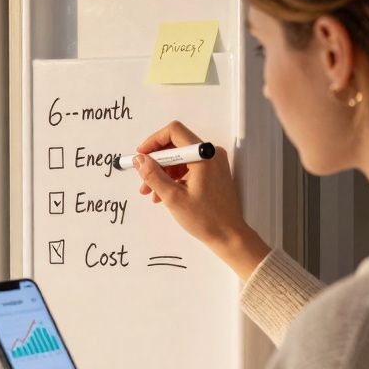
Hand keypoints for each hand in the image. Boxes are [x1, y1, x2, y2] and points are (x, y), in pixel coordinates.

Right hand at [134, 121, 269, 279]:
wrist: (229, 235)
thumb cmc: (208, 219)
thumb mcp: (173, 197)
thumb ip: (153, 175)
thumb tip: (140, 160)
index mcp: (204, 156)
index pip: (174, 132)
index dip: (153, 142)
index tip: (142, 155)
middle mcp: (211, 155)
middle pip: (176, 145)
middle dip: (156, 161)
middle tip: (143, 175)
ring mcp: (213, 163)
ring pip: (180, 158)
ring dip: (163, 172)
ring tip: (152, 191)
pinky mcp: (213, 172)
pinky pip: (188, 167)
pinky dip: (174, 177)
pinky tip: (164, 193)